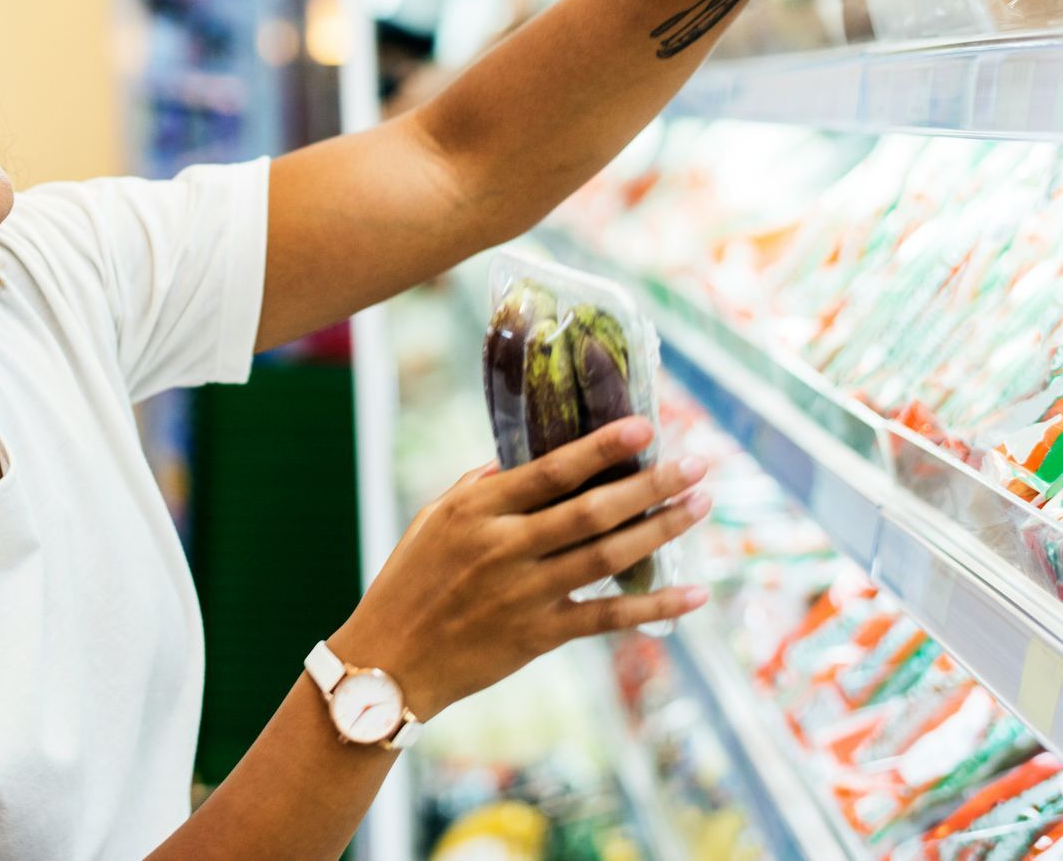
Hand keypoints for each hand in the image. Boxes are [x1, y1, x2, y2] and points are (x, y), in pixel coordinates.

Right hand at [331, 419, 707, 722]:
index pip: (551, 469)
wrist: (390, 661)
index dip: (602, 448)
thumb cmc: (408, 582)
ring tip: (699, 506)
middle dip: (651, 483)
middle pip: (593, 510)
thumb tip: (524, 461)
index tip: (645, 426)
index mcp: (476, 510)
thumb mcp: (431, 521)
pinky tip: (693, 592)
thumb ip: (479, 488)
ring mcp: (524, 593)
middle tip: (698, 465)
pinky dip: (655, 606)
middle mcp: (504, 546)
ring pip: (608, 557)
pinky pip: (608, 617)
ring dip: (661, 529)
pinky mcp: (539, 636)